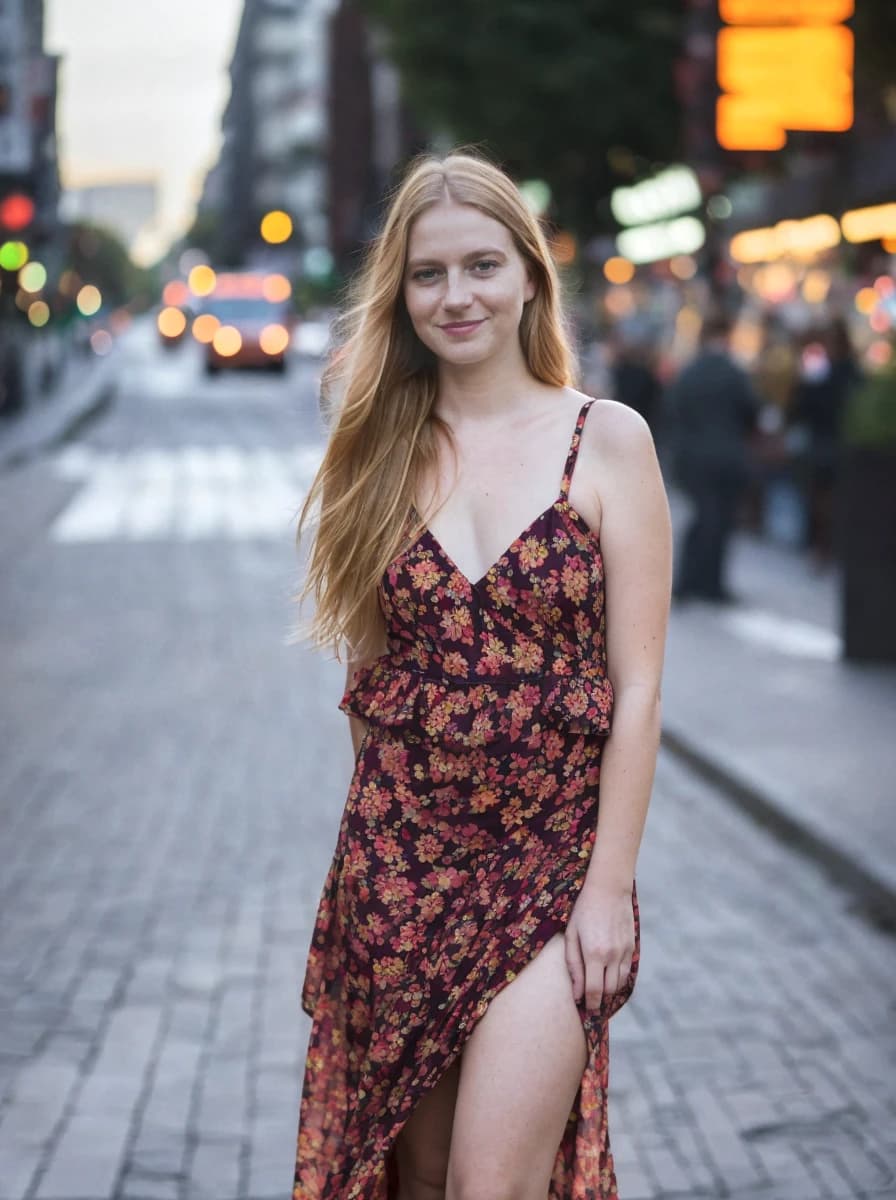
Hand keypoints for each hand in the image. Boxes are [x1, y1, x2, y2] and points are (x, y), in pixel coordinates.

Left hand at [564, 880, 634, 1010]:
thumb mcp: (571, 935)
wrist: (609, 889)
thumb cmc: (584, 910)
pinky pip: (627, 971)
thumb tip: (576, 992)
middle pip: (609, 991)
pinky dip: (618, 979)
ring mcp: (624, 951)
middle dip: (600, 1001)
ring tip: (599, 992)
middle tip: (591, 1004)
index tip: (585, 1009)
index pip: (594, 990)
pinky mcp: (632, 947)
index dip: (590, 1004)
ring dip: (610, 991)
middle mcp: (612, 955)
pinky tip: (609, 977)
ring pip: (619, 983)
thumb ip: (573, 965)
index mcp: (594, 953)